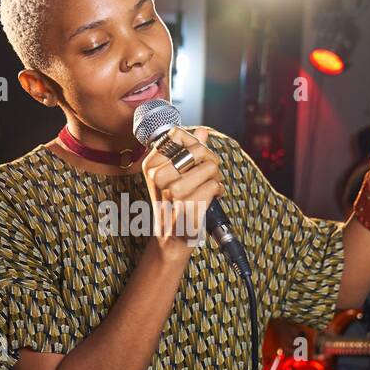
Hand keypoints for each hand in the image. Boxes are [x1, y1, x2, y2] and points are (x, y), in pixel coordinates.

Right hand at [140, 126, 223, 257]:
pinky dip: (218, 190)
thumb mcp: (173, 175)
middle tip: (209, 174)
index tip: (197, 156)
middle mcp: (159, 176)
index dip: (194, 142)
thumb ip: (187, 151)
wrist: (172, 237)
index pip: (177, 134)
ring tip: (210, 186)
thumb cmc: (174, 204)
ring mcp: (173, 191)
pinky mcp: (188, 204)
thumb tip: (202, 131)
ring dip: (216, 177)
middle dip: (210, 160)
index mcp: (151, 165)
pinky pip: (215, 185)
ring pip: (210, 166)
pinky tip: (212, 197)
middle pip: (198, 149)